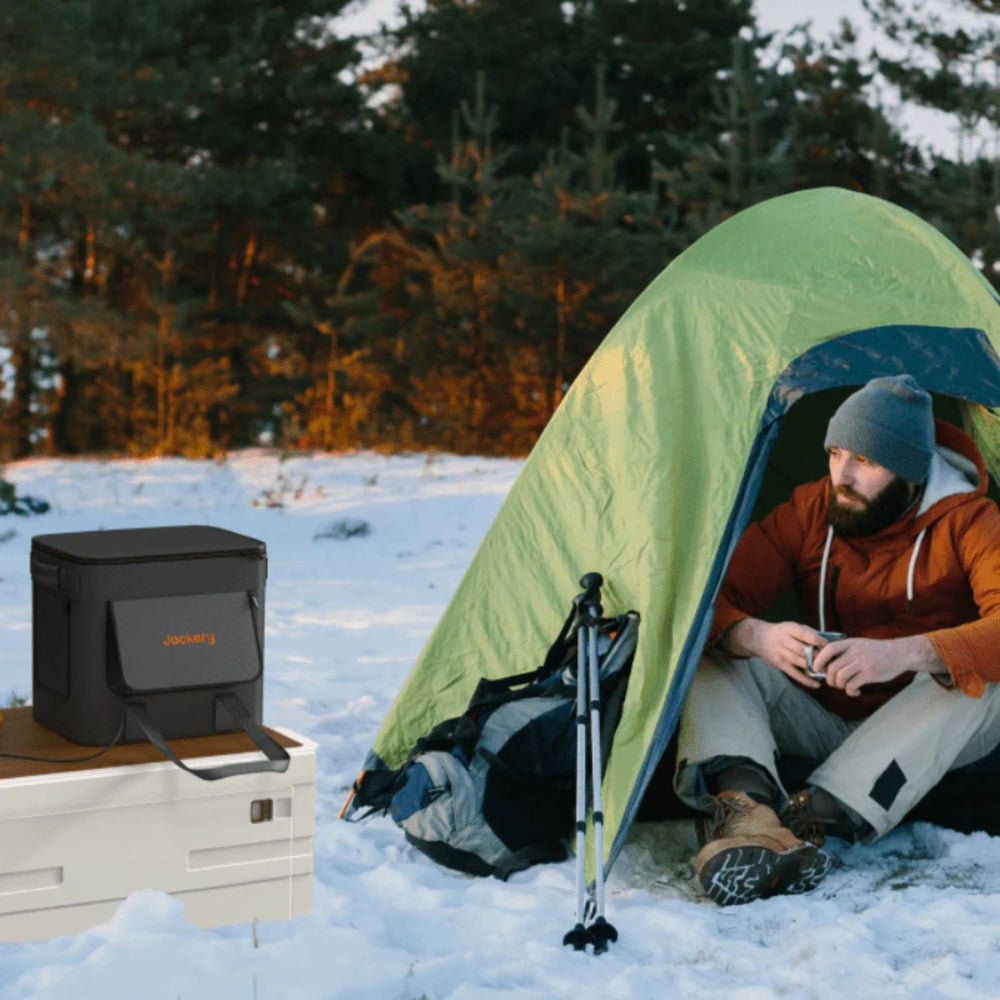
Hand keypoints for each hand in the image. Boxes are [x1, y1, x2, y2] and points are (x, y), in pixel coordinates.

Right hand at [727, 619, 832, 689]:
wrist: (759, 638)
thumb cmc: (782, 632)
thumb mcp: (793, 627)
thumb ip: (809, 633)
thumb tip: (829, 642)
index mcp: (789, 628)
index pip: (805, 634)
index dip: (818, 640)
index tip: (829, 646)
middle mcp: (784, 640)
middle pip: (804, 650)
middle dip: (819, 657)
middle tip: (832, 663)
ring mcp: (781, 653)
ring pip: (801, 663)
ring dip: (815, 668)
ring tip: (827, 672)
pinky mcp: (779, 664)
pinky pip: (795, 674)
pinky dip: (806, 680)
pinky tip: (817, 684)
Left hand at [813, 635, 934, 695]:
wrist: (900, 653)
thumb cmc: (876, 651)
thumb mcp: (859, 644)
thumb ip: (844, 651)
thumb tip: (825, 663)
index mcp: (850, 643)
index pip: (828, 648)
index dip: (819, 659)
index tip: (816, 668)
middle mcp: (855, 652)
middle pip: (832, 667)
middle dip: (829, 678)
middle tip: (833, 683)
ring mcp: (863, 663)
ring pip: (840, 677)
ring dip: (838, 685)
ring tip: (844, 687)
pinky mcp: (870, 674)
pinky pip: (852, 685)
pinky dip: (850, 691)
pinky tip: (855, 691)